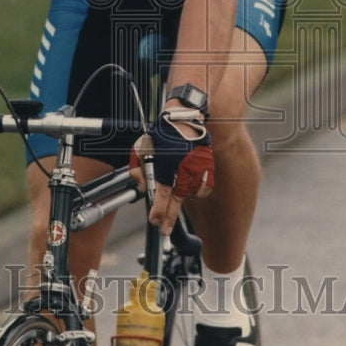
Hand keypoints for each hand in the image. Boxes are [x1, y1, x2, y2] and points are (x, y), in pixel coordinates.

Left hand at [129, 110, 213, 234]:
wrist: (184, 116)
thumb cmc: (162, 132)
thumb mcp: (143, 147)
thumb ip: (138, 166)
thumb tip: (138, 183)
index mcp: (166, 162)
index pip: (163, 192)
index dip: (159, 209)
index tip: (154, 220)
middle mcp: (183, 166)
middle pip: (177, 199)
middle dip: (169, 217)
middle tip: (164, 229)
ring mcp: (197, 167)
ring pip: (190, 193)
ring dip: (181, 199)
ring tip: (173, 199)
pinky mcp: (207, 165)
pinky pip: (205, 187)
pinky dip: (198, 192)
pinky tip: (190, 191)